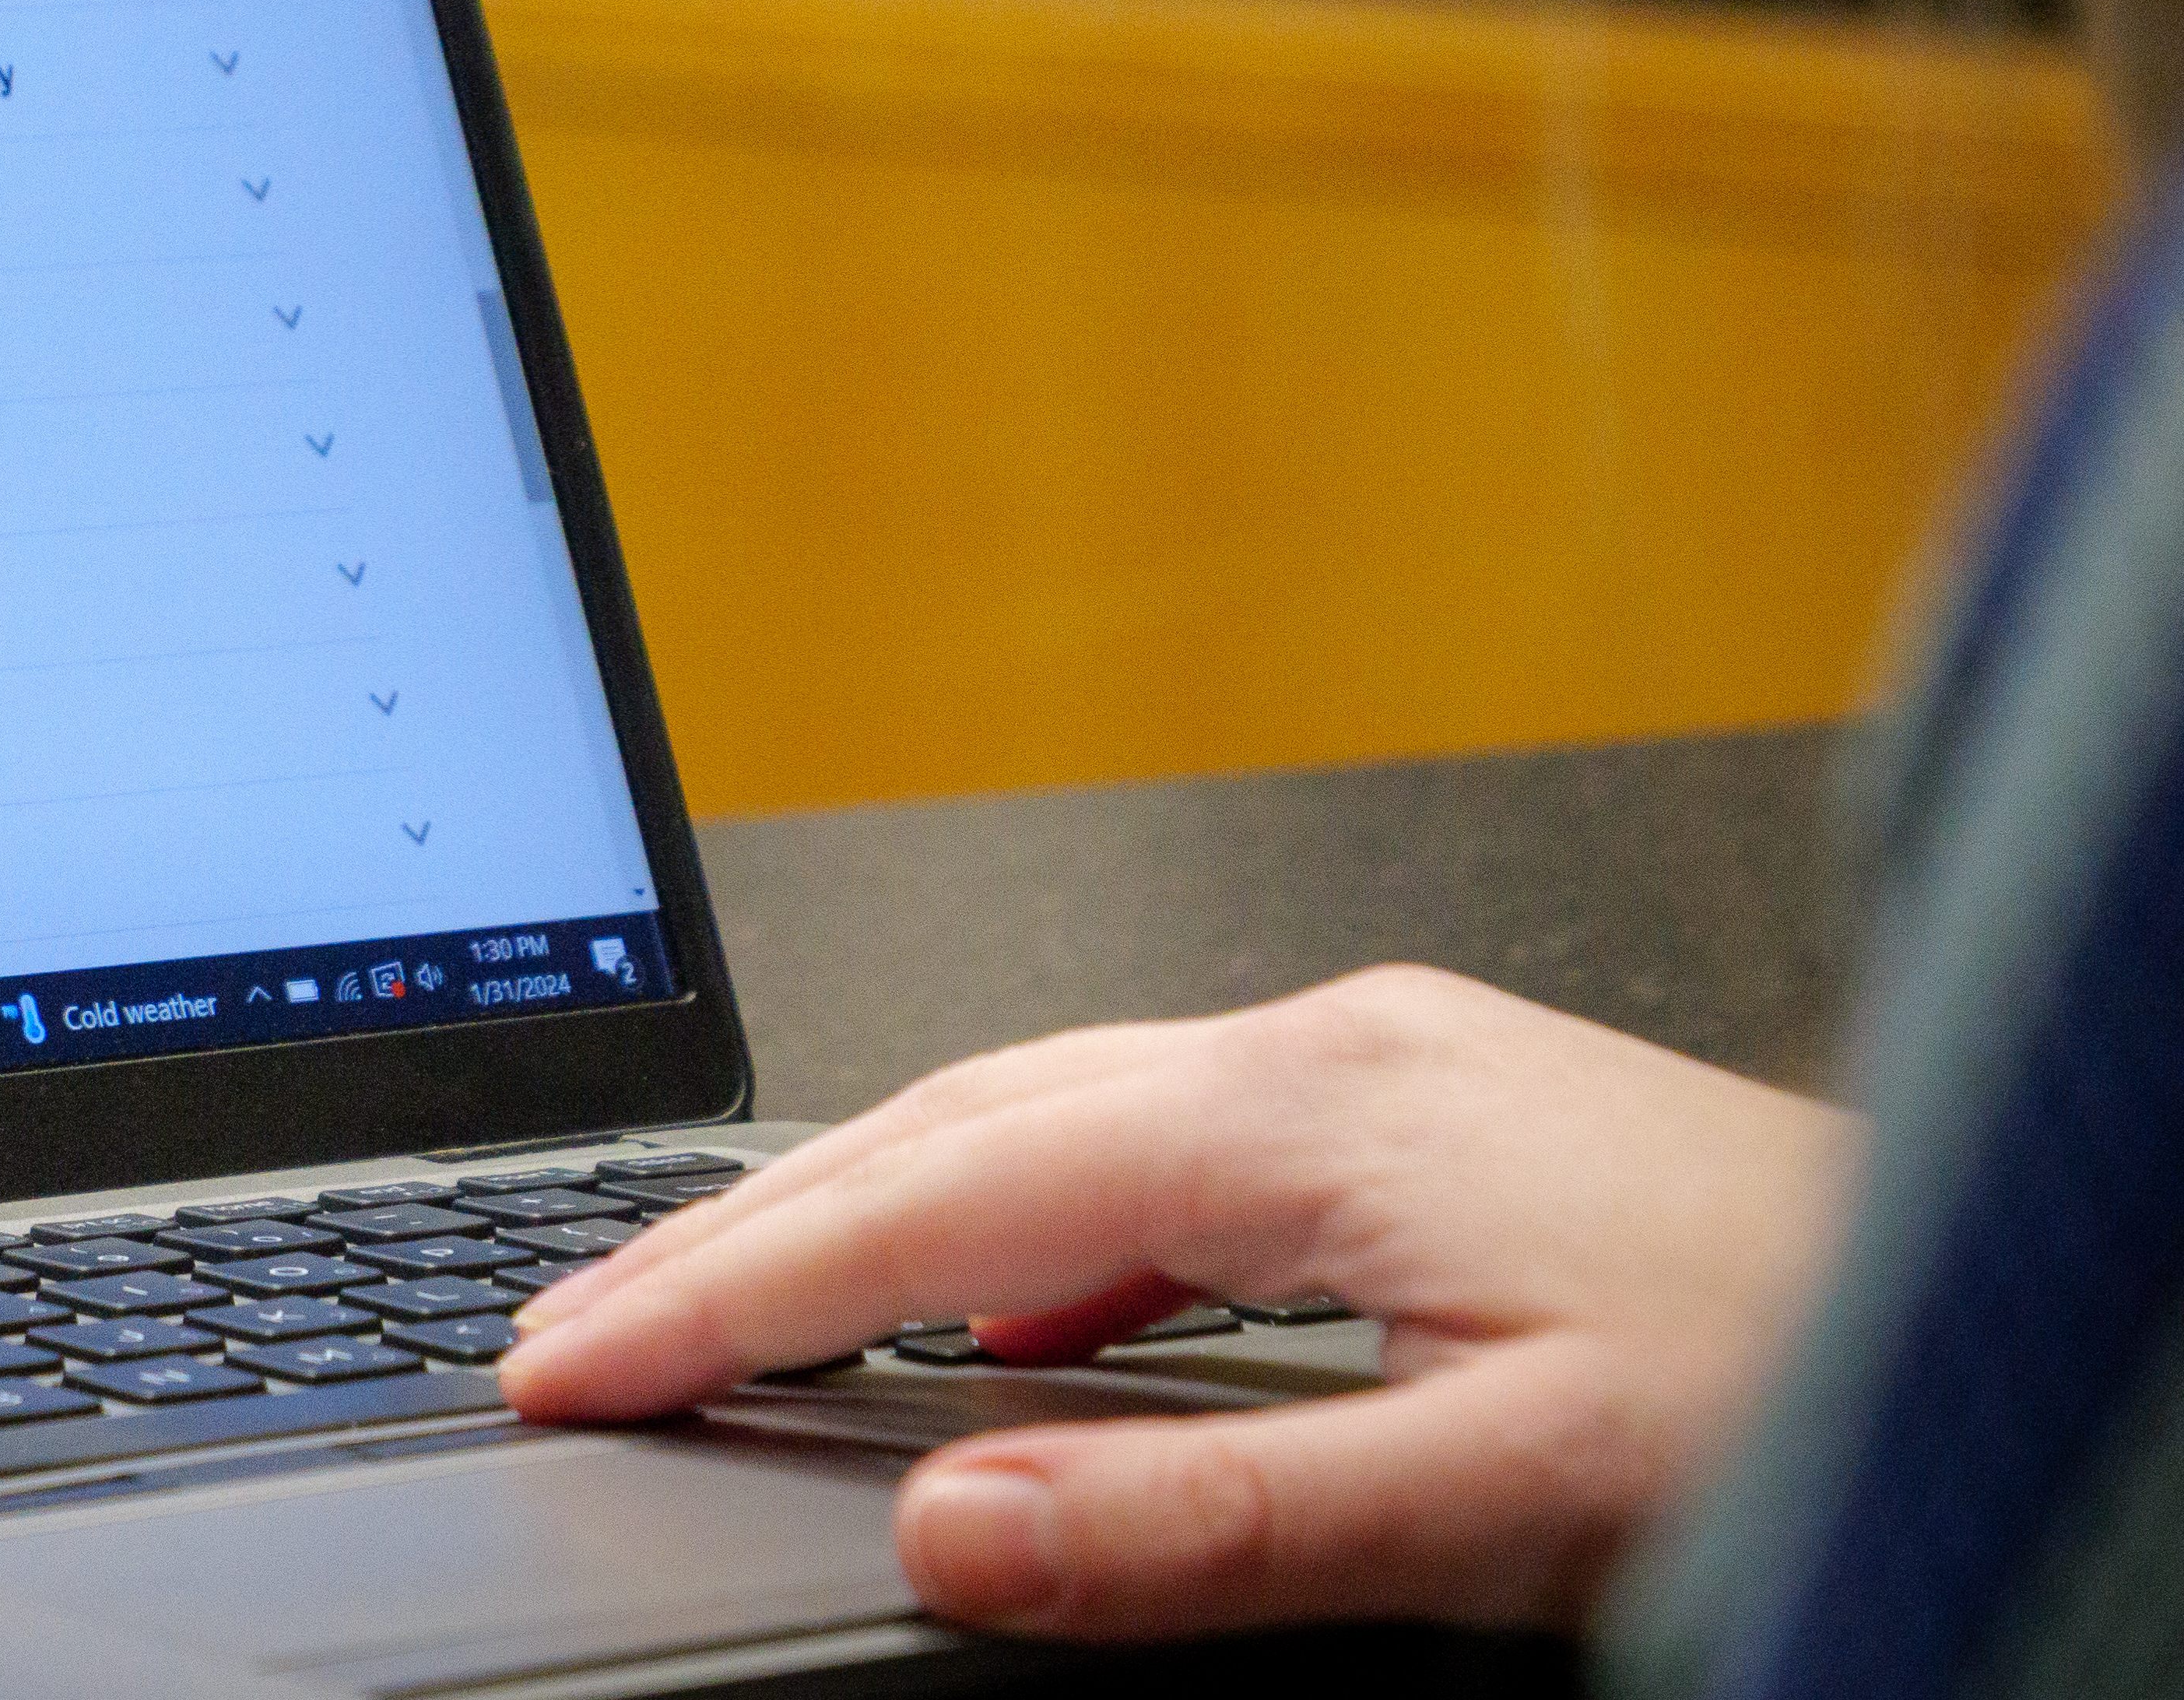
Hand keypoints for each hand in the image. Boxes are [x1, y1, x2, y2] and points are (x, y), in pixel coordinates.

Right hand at [497, 965, 1853, 1640]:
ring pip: (1034, 1120)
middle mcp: (1319, 1052)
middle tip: (576, 1336)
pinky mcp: (1412, 1114)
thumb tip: (954, 1525)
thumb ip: (1211, 1515)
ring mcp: (1368, 1068)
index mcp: (1308, 1115)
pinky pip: (1138, 1149)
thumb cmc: (1816, 1379)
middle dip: (745, 1235)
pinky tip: (1003, 1315)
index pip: (937, 1210)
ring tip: (726, 1317)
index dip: (730, 1291)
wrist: (2011, 1296)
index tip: (567, 1358)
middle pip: (951, 1126)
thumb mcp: (1512, 1495)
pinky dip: (1010, 1228)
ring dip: (866, 1218)